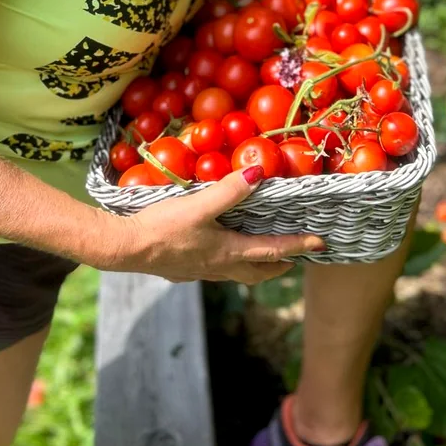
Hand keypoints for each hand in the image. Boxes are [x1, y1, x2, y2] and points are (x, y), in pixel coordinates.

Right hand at [89, 167, 326, 283]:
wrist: (126, 249)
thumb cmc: (163, 227)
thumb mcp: (199, 205)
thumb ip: (229, 190)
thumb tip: (259, 172)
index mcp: (228, 252)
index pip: (273, 251)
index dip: (298, 246)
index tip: (319, 244)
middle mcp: (218, 267)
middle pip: (258, 271)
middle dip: (279, 265)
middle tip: (294, 257)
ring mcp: (200, 272)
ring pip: (237, 272)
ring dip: (255, 265)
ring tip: (263, 254)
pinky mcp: (183, 270)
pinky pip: (216, 269)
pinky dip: (229, 262)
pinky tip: (218, 250)